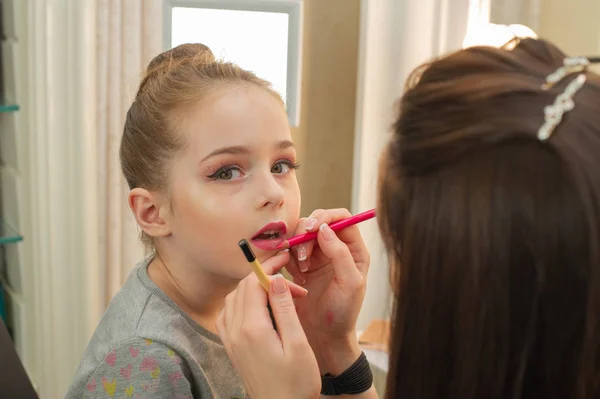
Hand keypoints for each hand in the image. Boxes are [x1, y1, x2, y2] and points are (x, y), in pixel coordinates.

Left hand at [217, 257, 319, 398]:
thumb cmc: (296, 383)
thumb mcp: (297, 344)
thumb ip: (284, 309)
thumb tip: (275, 279)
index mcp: (252, 328)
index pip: (254, 282)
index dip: (270, 266)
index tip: (286, 259)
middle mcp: (235, 331)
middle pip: (243, 287)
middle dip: (265, 277)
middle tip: (291, 282)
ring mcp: (230, 339)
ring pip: (234, 298)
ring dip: (254, 288)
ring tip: (279, 294)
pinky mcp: (231, 347)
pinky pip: (228, 314)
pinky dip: (242, 302)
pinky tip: (260, 309)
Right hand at [285, 209, 369, 373]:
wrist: (324, 336)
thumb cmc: (342, 312)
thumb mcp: (350, 283)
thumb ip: (341, 254)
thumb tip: (324, 229)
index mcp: (353, 249)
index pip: (341, 218)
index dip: (325, 217)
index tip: (312, 228)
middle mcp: (334, 248)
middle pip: (317, 221)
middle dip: (306, 233)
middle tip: (303, 253)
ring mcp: (316, 256)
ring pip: (300, 233)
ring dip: (296, 247)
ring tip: (301, 270)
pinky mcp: (299, 265)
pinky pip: (289, 250)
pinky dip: (287, 258)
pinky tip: (296, 277)